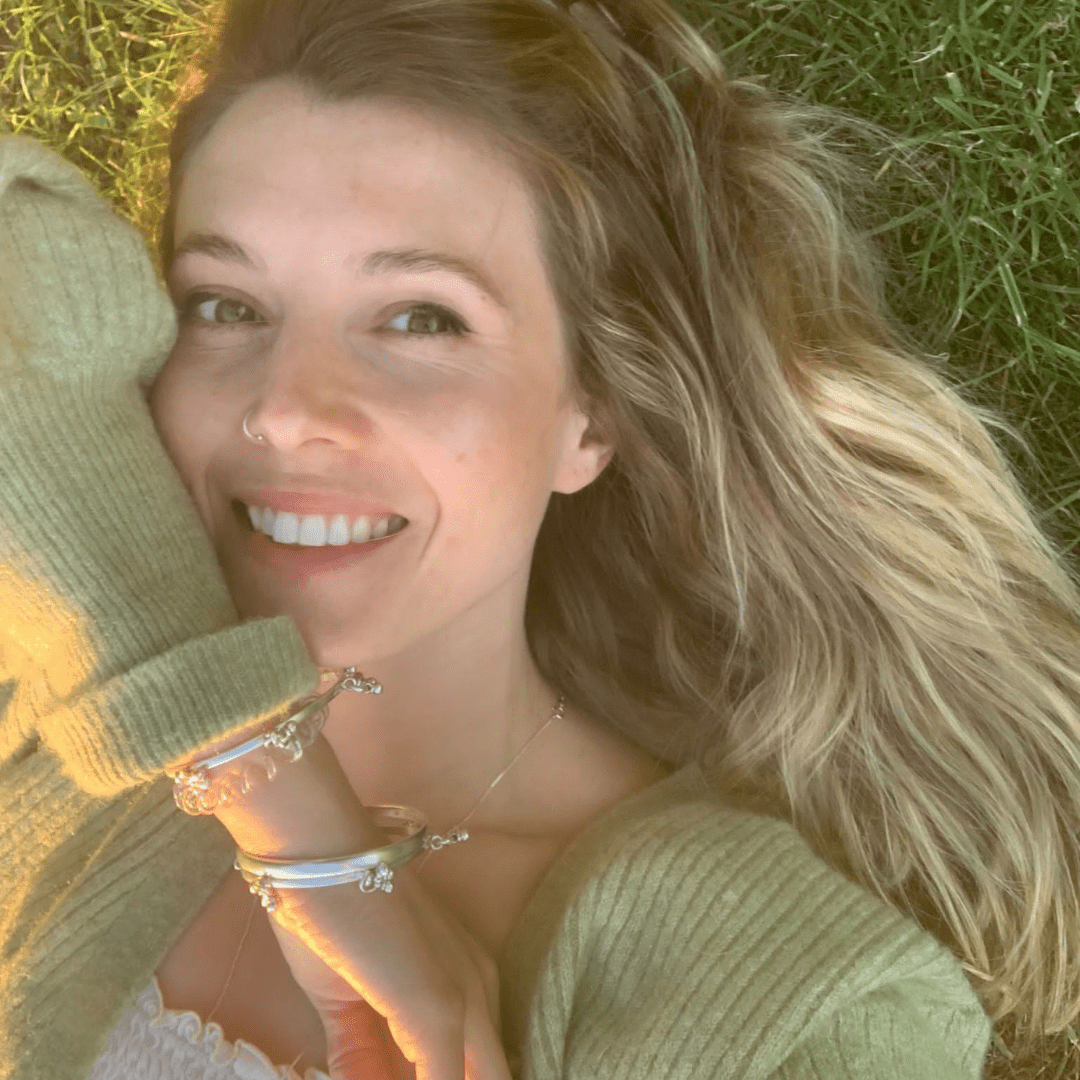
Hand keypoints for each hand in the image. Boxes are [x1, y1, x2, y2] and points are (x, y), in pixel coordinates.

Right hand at [210, 737, 508, 1079]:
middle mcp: (482, 989)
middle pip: (492, 1075)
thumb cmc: (328, 909)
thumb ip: (359, 1053)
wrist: (320, 855)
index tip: (401, 1077)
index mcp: (469, 979)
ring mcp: (466, 1001)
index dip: (455, 1079)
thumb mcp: (343, 998)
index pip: (481, 1064)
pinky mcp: (440, 1013)